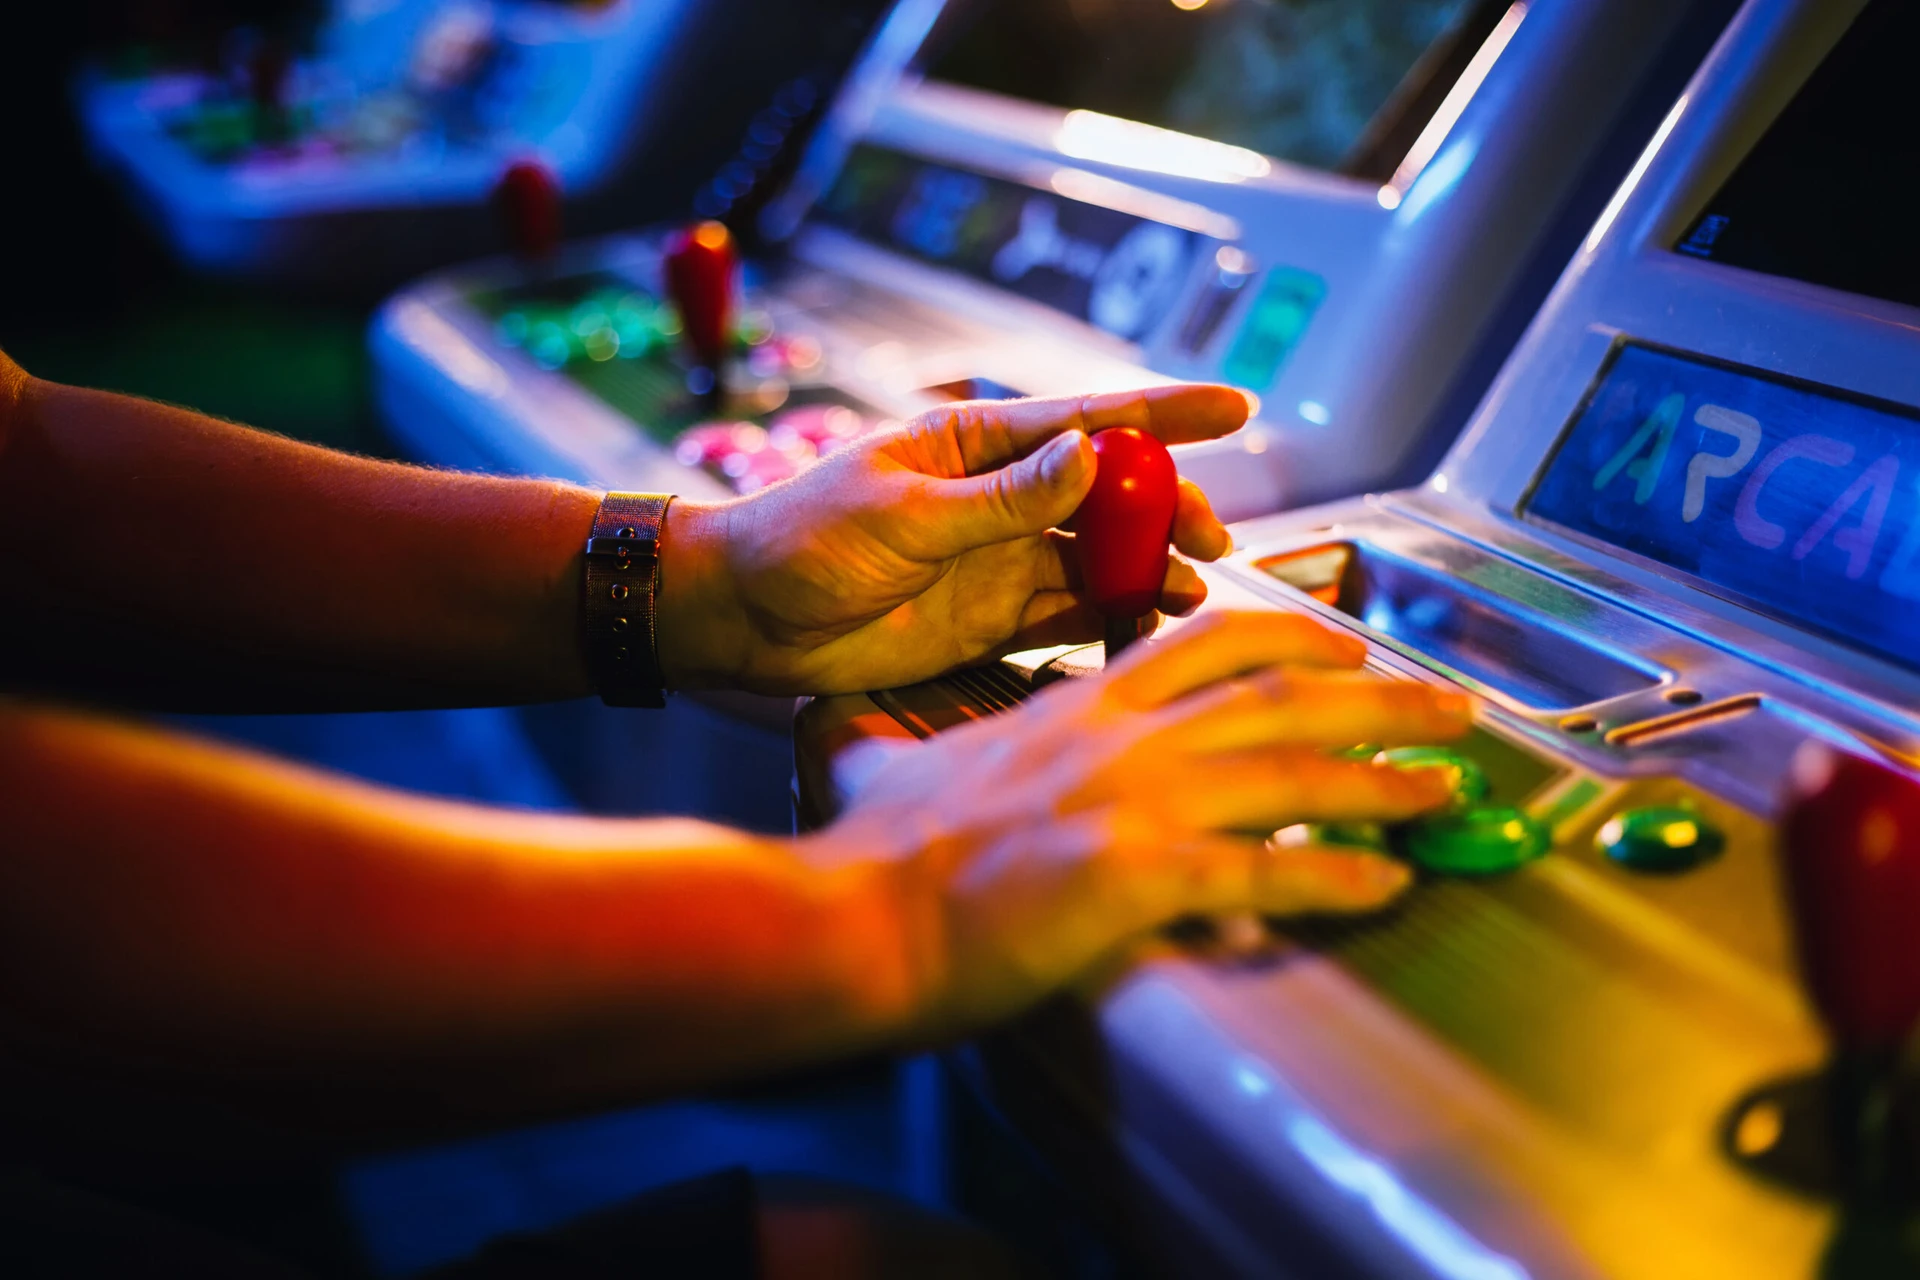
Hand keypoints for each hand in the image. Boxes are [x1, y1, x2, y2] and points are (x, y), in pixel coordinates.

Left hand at [655, 386, 1245, 694]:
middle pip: (1111, 494)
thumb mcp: (900, 513)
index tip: (1237, 407)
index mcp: (976, 445)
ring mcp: (1003, 559)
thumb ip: (998, 499)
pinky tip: (1149, 625)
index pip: (1087, 418)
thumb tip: (1087, 459)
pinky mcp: (995, 619)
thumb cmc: (801, 541)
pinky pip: (1073, 614)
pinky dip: (1115, 619)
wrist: (744, 621)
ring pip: (1101, 558)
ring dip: (1149, 569)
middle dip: (1168, 508)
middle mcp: (1002, 498)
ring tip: (1190, 591)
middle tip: (1211, 538)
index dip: (1166, 414)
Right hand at [820, 611, 1471, 1037]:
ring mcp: (1132, 802)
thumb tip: (829, 724)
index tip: (1346, 644)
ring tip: (1448, 790)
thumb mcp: (880, 762)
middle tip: (1451, 708)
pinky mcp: (1134, 878)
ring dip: (1384, 777)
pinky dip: (1334, 877)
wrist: (854, 920)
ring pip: (1290, 768)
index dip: (1293, 633)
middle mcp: (1120, 738)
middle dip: (1380, 694)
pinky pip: (1263, 872)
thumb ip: (885, 737)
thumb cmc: (872, 854)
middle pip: (1279, 692)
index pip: (1206, 640)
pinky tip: (1385, 885)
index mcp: (1078, 706)